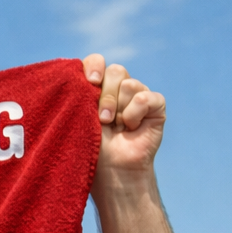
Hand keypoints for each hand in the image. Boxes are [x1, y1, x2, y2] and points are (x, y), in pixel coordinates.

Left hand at [82, 54, 165, 180]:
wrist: (112, 171)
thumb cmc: (90, 149)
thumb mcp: (79, 119)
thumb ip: (79, 95)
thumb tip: (76, 75)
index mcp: (96, 88)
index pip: (96, 61)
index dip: (94, 67)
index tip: (90, 82)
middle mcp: (117, 88)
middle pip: (115, 71)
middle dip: (105, 97)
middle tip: (102, 120)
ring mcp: (137, 95)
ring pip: (130, 84)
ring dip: (119, 109)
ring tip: (116, 128)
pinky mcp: (155, 105)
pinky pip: (145, 97)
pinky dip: (135, 113)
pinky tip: (132, 128)